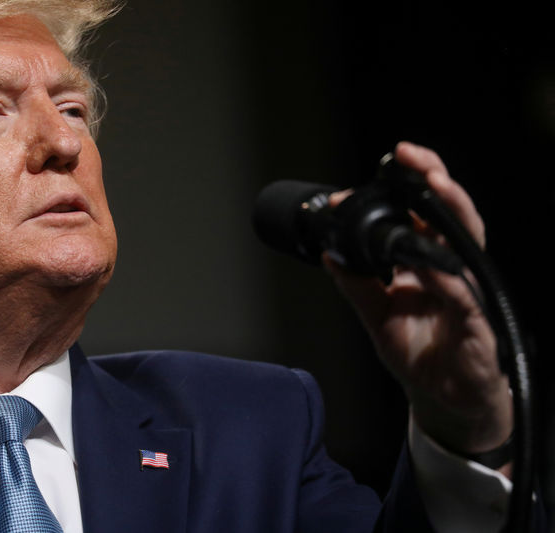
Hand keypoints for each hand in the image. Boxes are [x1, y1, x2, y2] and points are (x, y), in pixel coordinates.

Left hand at [324, 141, 512, 468]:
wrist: (443, 396)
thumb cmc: (418, 352)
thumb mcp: (376, 316)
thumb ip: (356, 286)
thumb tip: (329, 255)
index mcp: (424, 262)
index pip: (417, 215)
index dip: (398, 192)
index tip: (365, 179)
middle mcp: (448, 267)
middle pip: (446, 213)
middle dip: (432, 179)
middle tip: (411, 156)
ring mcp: (466, 290)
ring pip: (465, 240)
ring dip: (451, 210)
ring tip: (435, 184)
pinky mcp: (477, 321)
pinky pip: (464, 294)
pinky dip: (448, 277)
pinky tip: (433, 262)